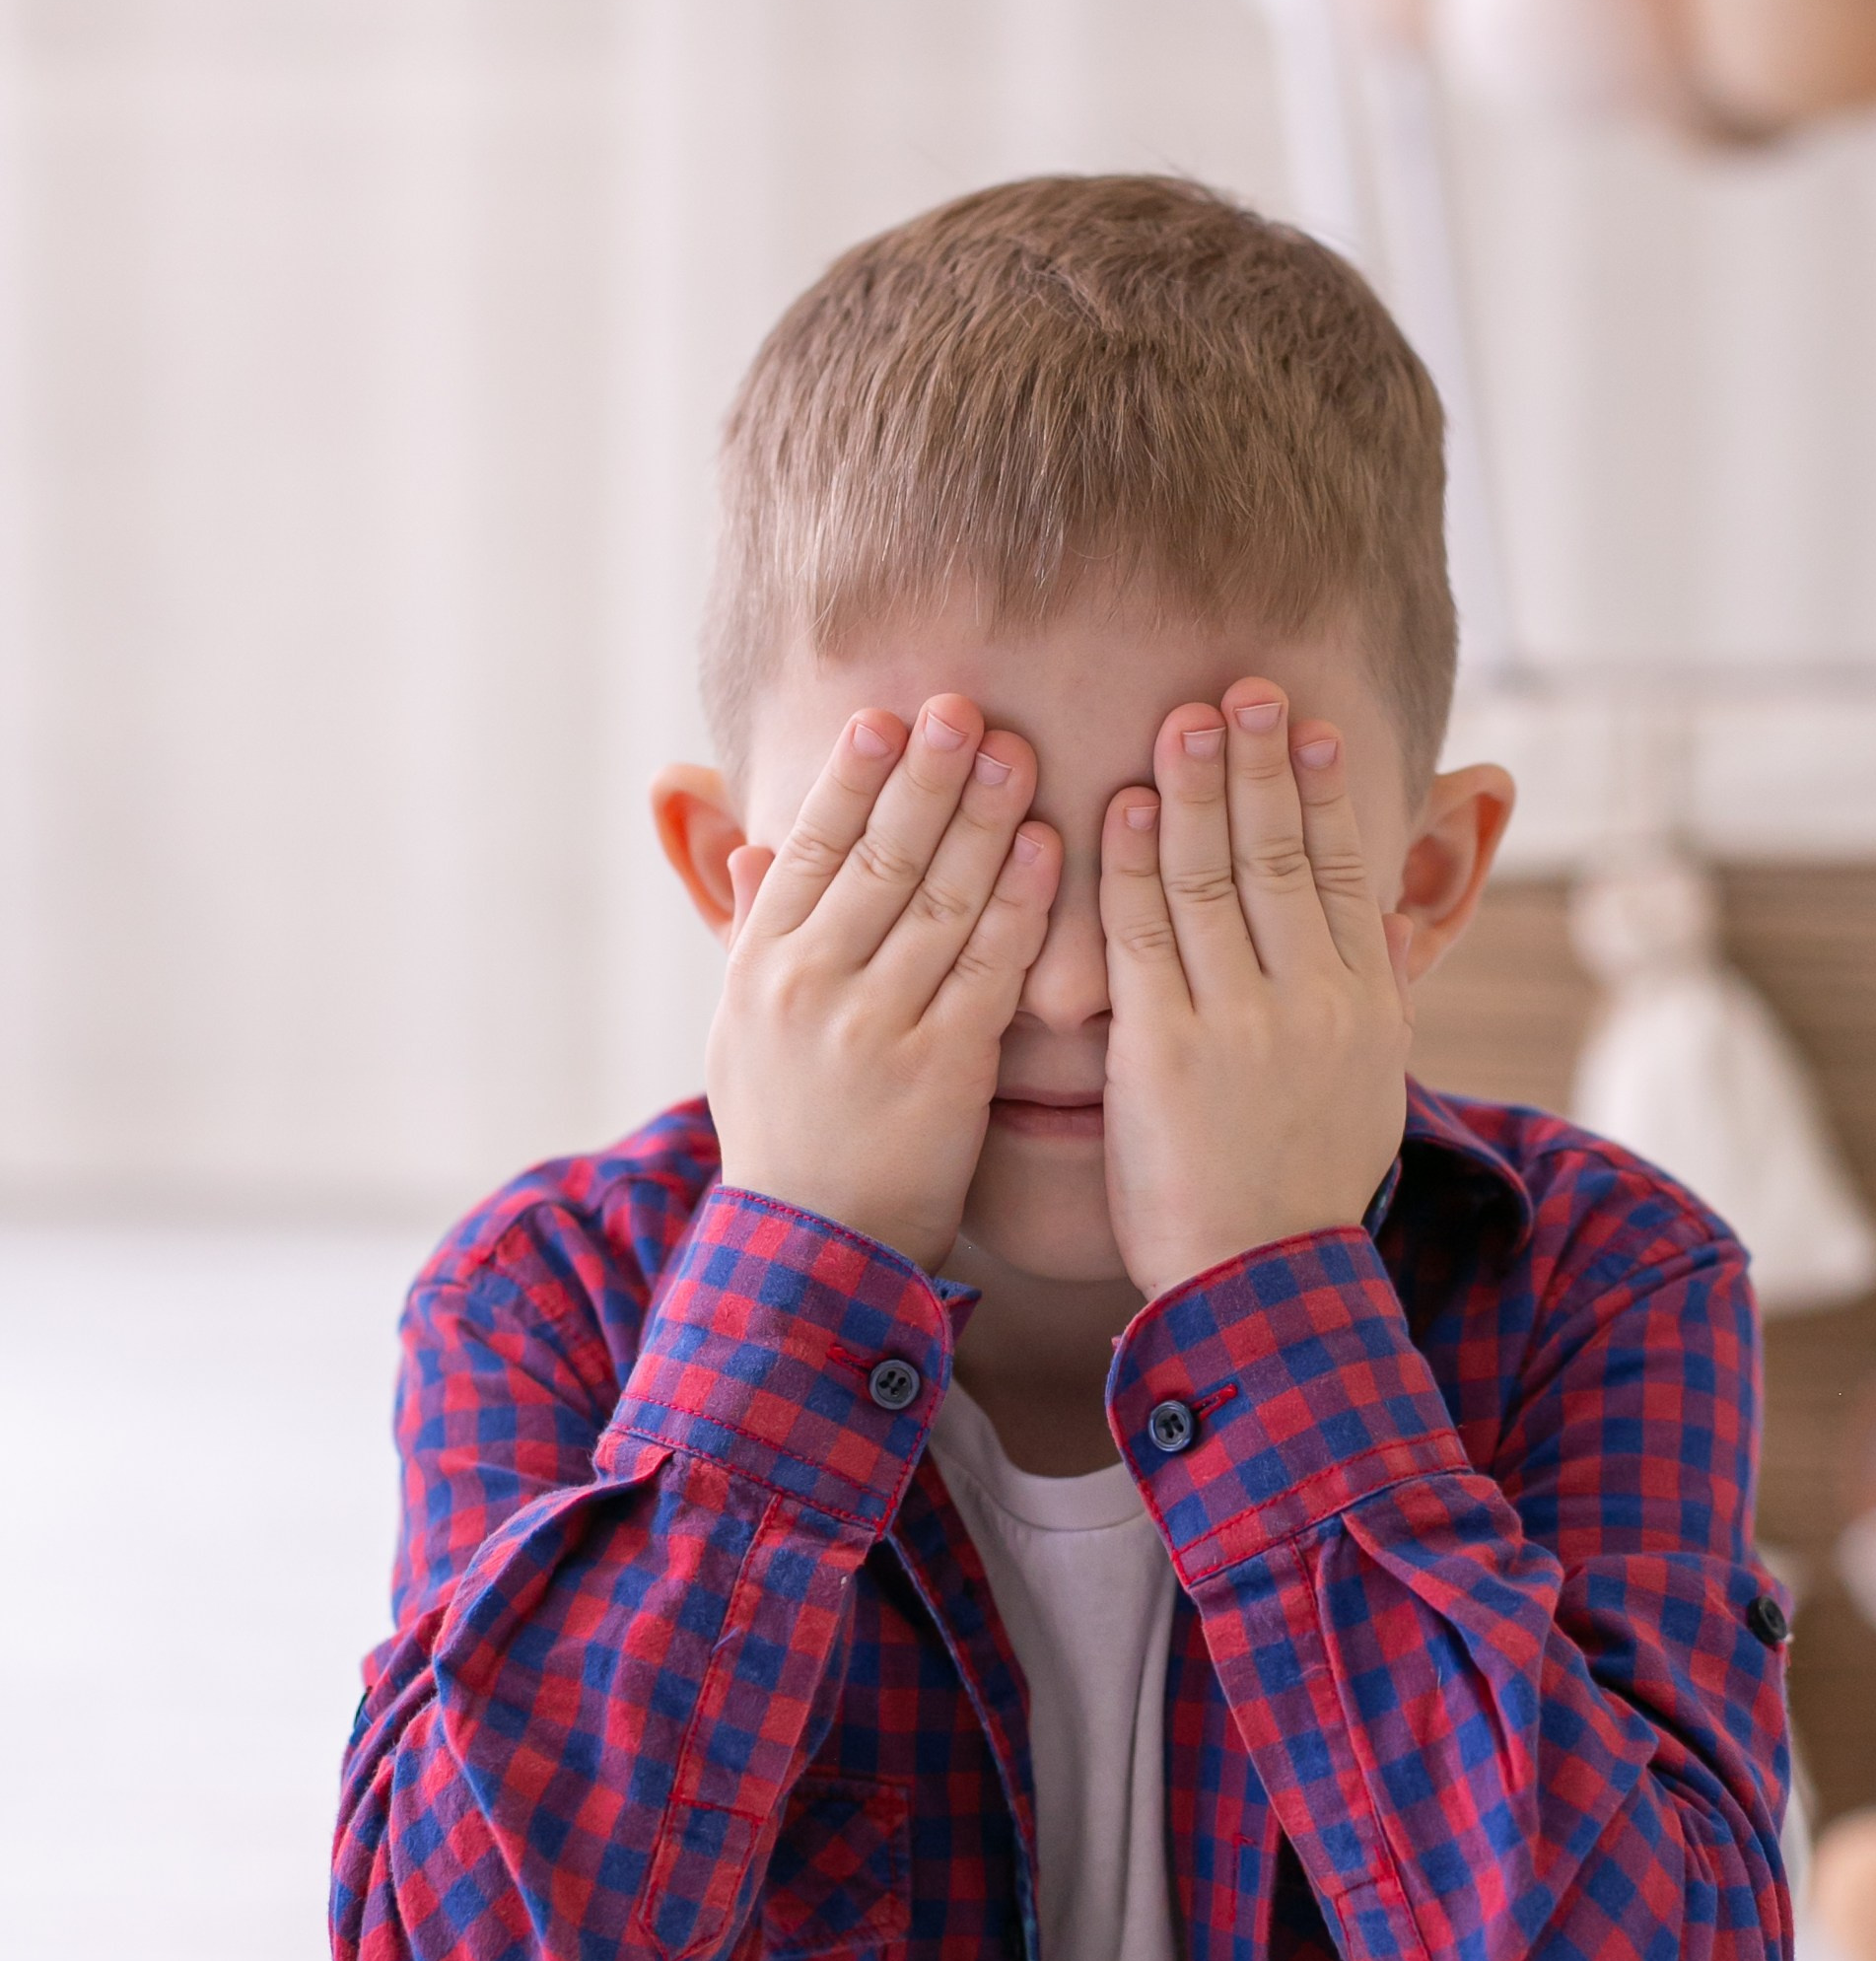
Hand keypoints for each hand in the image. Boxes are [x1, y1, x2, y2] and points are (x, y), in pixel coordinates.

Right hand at [706, 697, 1059, 1273]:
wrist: (811, 1253)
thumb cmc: (784, 1132)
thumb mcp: (738, 1029)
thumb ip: (749, 930)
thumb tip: (745, 840)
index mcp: (760, 967)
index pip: (809, 848)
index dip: (850, 778)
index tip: (888, 716)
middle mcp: (809, 987)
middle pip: (878, 858)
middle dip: (926, 777)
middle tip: (966, 707)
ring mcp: (874, 1028)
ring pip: (937, 902)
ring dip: (983, 821)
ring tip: (1019, 754)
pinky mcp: (941, 1071)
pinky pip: (988, 970)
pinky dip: (1020, 905)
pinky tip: (1051, 850)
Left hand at [1096, 679, 1411, 1302]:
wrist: (1264, 1285)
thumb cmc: (1305, 1184)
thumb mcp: (1370, 1086)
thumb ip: (1378, 998)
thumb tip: (1390, 925)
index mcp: (1366, 1003)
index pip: (1345, 870)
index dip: (1325, 790)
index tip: (1309, 723)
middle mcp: (1313, 1001)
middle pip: (1283, 854)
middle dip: (1261, 764)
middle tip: (1245, 688)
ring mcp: (1240, 1023)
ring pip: (1213, 880)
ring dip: (1194, 791)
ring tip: (1185, 719)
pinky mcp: (1165, 1052)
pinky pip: (1143, 938)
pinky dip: (1129, 867)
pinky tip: (1117, 808)